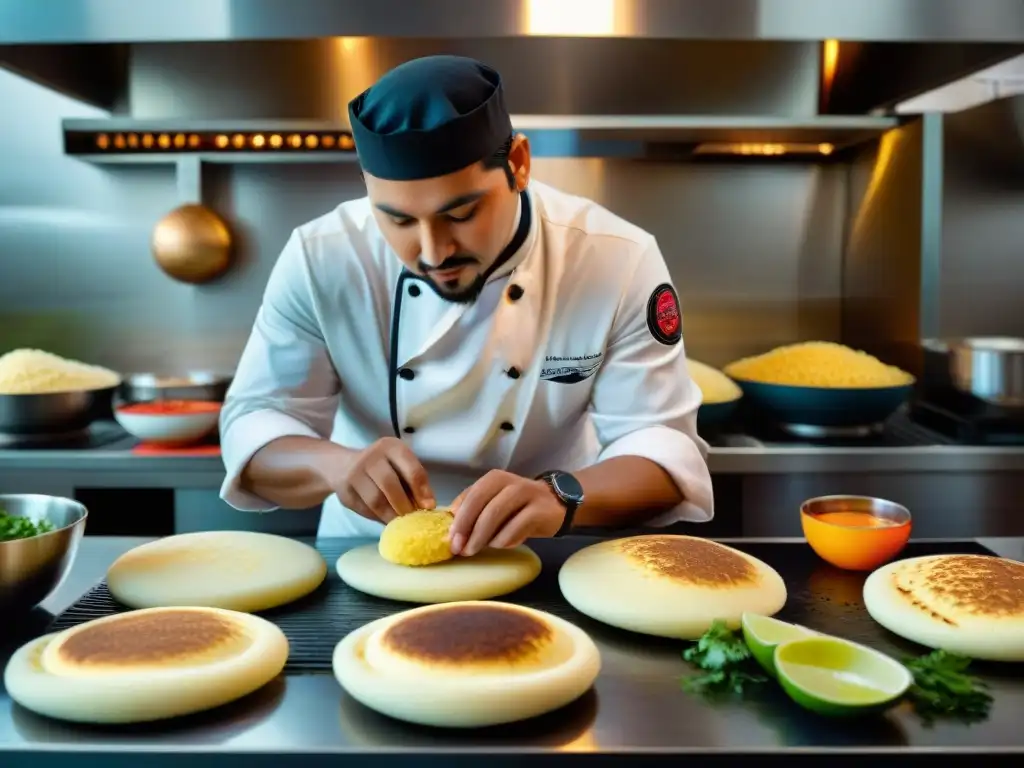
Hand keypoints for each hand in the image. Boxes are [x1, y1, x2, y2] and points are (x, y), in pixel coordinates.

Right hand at [331, 438, 434, 522]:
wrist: (342, 466)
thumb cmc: (382, 467)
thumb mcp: (399, 464)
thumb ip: (414, 481)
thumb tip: (428, 505)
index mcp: (391, 447)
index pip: (411, 469)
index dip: (422, 490)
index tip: (429, 506)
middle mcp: (371, 456)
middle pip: (390, 484)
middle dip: (405, 505)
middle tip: (413, 519)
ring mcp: (354, 474)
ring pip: (376, 500)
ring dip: (391, 515)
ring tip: (401, 523)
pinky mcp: (345, 492)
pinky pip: (365, 509)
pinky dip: (378, 518)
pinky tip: (386, 520)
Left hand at [448, 470, 564, 555]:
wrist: (555, 505)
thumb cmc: (518, 507)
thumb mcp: (494, 502)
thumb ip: (473, 509)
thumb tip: (450, 529)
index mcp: (494, 479)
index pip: (470, 497)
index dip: (458, 520)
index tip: (449, 540)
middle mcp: (509, 482)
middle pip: (480, 505)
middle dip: (467, 530)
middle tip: (460, 550)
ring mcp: (526, 494)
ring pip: (495, 516)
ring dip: (482, 538)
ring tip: (476, 550)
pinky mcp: (539, 511)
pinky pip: (514, 528)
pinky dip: (503, 540)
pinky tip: (501, 545)